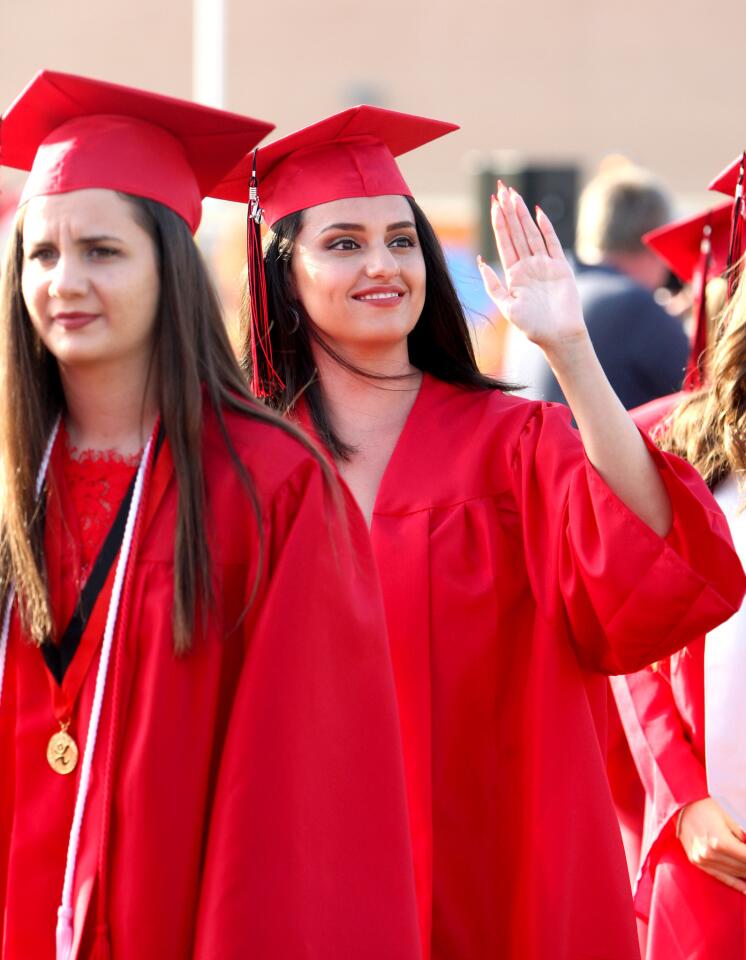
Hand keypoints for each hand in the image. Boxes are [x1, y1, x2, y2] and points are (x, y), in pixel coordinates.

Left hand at [477, 182, 586, 355]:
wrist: (557, 336)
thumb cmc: (532, 326)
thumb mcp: (506, 306)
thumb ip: (493, 285)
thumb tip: (480, 261)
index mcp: (514, 274)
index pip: (504, 242)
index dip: (499, 223)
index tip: (493, 204)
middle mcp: (529, 266)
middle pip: (517, 233)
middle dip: (509, 211)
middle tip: (503, 188)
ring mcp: (545, 265)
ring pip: (532, 233)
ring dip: (523, 214)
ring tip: (515, 195)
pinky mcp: (561, 267)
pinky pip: (553, 243)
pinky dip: (546, 228)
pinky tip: (538, 212)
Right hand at [678, 797, 745, 892]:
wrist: (680, 805)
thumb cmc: (708, 807)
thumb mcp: (731, 819)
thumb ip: (744, 838)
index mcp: (721, 843)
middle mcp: (711, 855)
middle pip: (744, 869)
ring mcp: (703, 861)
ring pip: (735, 874)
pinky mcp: (698, 863)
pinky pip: (722, 878)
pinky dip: (737, 884)